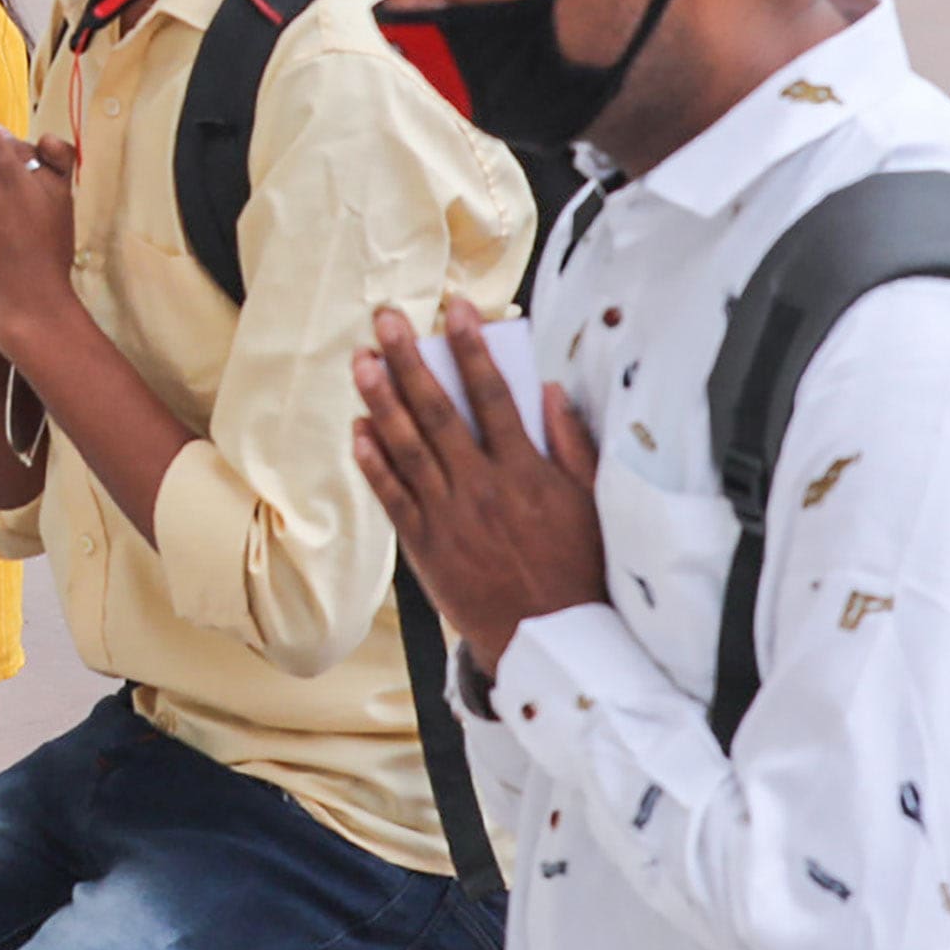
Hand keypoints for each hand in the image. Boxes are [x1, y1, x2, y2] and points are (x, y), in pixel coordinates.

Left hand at [351, 300, 605, 665]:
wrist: (551, 639)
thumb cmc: (579, 569)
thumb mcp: (591, 502)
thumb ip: (570, 443)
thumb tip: (549, 391)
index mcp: (524, 472)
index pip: (492, 395)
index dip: (471, 349)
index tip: (454, 310)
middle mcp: (481, 488)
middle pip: (437, 412)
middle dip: (408, 361)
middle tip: (385, 320)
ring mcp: (448, 518)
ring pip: (407, 449)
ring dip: (381, 402)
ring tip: (360, 362)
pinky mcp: (426, 548)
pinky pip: (393, 498)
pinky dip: (374, 463)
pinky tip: (358, 430)